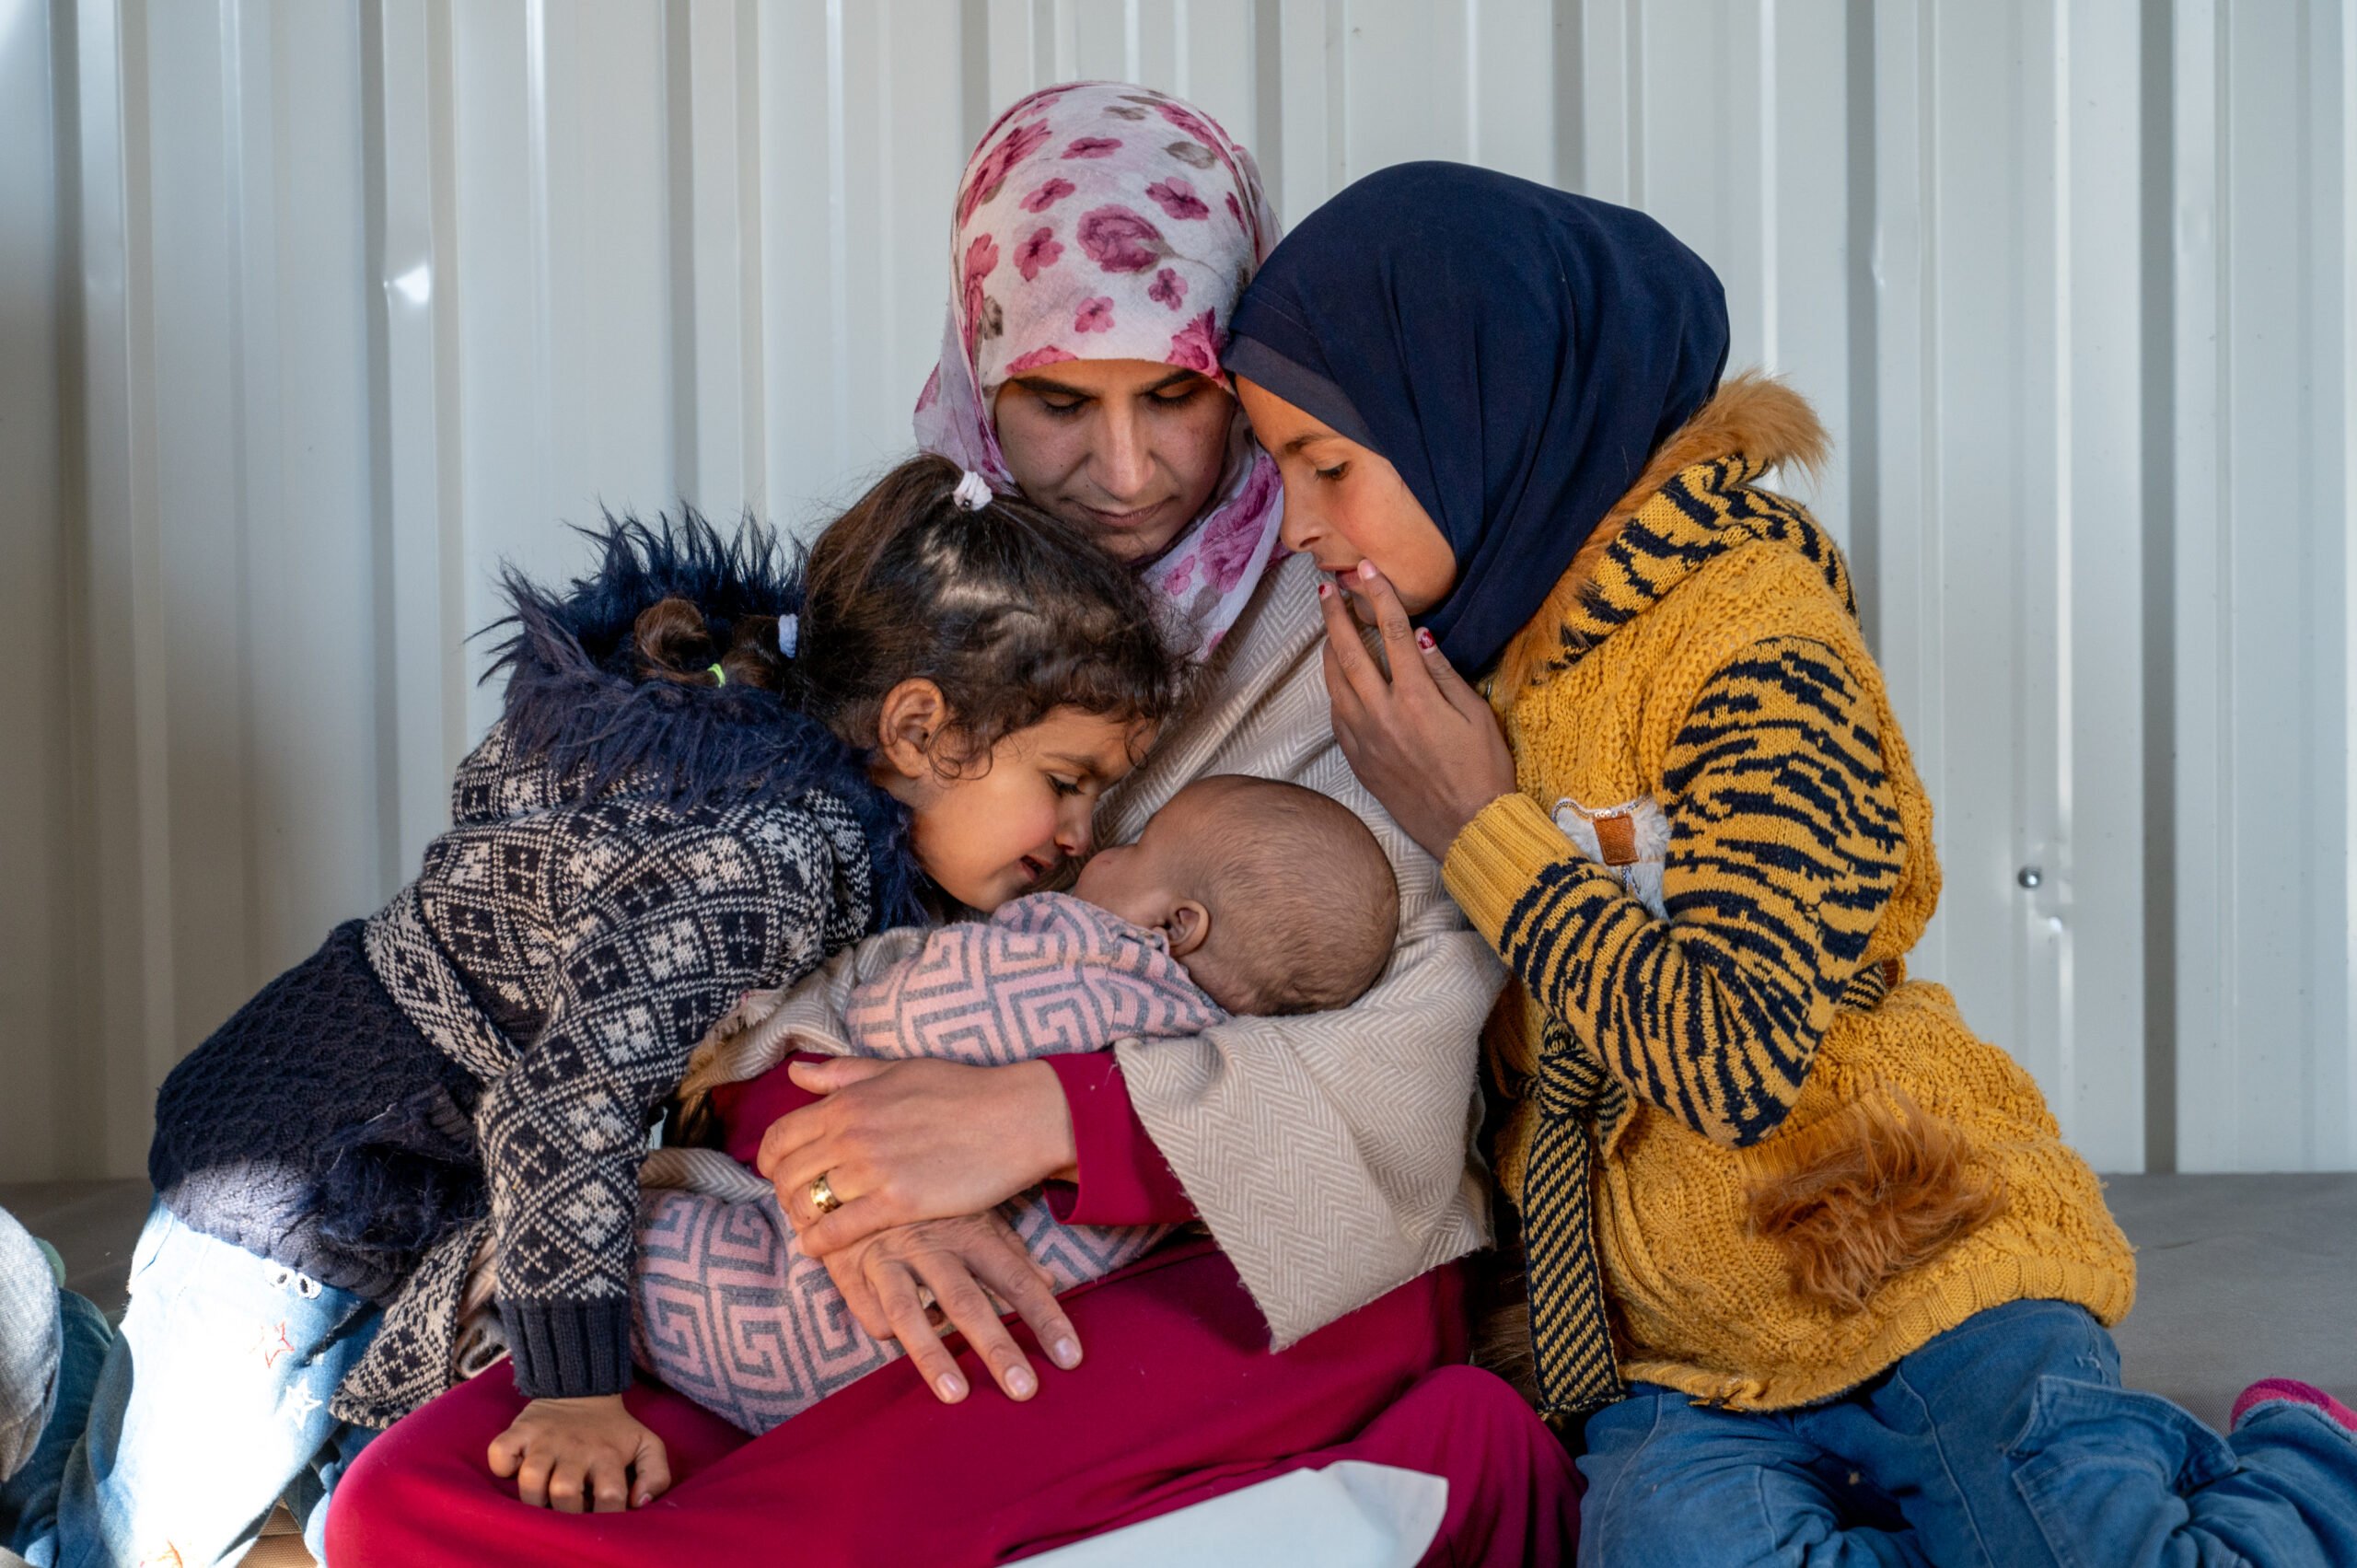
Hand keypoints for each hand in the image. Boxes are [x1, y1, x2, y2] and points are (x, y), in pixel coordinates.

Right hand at [487, 1394, 671, 1512]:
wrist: (583, 1388)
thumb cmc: (614, 1430)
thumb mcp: (647, 1445)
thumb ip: (656, 1475)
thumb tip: (639, 1503)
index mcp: (608, 1455)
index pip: (610, 1496)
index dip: (606, 1514)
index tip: (601, 1515)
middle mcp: (575, 1448)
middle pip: (565, 1493)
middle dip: (567, 1512)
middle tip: (570, 1509)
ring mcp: (544, 1440)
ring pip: (531, 1480)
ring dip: (534, 1499)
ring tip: (543, 1499)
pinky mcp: (519, 1430)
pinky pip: (500, 1452)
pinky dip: (502, 1466)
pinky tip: (514, 1470)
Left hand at [757, 1057, 1076, 1256]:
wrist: (1014, 1117)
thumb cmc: (961, 1090)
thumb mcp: (898, 1070)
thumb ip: (844, 1074)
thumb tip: (797, 1075)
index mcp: (848, 1100)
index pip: (780, 1136)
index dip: (770, 1160)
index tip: (778, 1173)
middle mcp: (852, 1133)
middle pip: (787, 1174)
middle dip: (783, 1194)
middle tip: (797, 1205)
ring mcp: (873, 1169)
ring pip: (808, 1203)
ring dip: (802, 1219)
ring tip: (811, 1227)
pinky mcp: (898, 1202)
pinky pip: (839, 1230)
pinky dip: (820, 1243)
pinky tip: (820, 1247)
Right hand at [824, 1212, 1082, 1401]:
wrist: (853, 1173)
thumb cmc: (927, 1201)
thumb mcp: (972, 1213)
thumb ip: (1009, 1250)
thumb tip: (1050, 1283)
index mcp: (969, 1232)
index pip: (1016, 1279)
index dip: (1045, 1318)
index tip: (1070, 1357)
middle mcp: (931, 1246)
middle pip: (968, 1302)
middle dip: (997, 1348)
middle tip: (1025, 1390)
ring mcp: (889, 1260)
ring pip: (909, 1314)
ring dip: (933, 1356)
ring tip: (956, 1395)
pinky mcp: (851, 1273)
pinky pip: (873, 1315)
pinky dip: (890, 1334)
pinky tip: (904, 1341)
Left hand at [1319, 561, 1518, 859]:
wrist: (1467, 827)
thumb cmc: (1483, 769)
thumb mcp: (1476, 714)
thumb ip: (1445, 673)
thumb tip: (1418, 637)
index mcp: (1416, 697)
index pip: (1391, 633)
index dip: (1379, 596)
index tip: (1367, 570)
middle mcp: (1381, 714)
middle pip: (1348, 652)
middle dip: (1335, 616)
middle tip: (1326, 589)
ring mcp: (1364, 738)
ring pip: (1334, 683)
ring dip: (1328, 650)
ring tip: (1328, 627)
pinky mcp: (1357, 760)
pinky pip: (1336, 715)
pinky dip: (1334, 689)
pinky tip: (1337, 678)